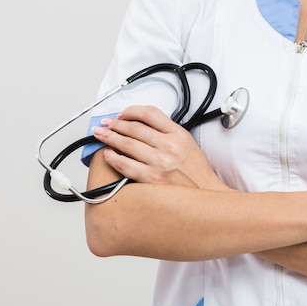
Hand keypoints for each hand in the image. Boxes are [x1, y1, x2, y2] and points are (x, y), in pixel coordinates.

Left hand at [92, 105, 227, 189]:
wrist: (205, 194)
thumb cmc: (196, 172)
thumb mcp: (187, 143)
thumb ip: (167, 132)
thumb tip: (142, 124)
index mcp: (178, 134)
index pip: (149, 113)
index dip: (131, 111)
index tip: (121, 114)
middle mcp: (169, 146)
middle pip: (134, 128)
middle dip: (115, 124)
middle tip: (105, 123)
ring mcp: (159, 163)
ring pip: (127, 144)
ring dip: (110, 137)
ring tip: (101, 135)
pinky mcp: (151, 179)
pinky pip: (125, 165)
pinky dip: (113, 158)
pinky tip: (108, 154)